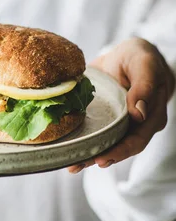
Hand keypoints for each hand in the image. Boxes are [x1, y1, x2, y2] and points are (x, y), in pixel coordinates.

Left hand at [69, 38, 174, 173]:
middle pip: (119, 147)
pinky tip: (68, 151)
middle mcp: (138, 125)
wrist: (129, 55)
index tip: (101, 158)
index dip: (120, 151)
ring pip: (107, 144)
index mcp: (152, 115)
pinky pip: (97, 134)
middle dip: (98, 157)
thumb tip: (139, 114)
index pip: (137, 139)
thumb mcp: (143, 63)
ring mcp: (122, 124)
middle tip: (76, 165)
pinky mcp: (107, 120)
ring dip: (89, 156)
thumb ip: (144, 86)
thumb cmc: (140, 57)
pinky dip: (85, 143)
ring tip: (70, 164)